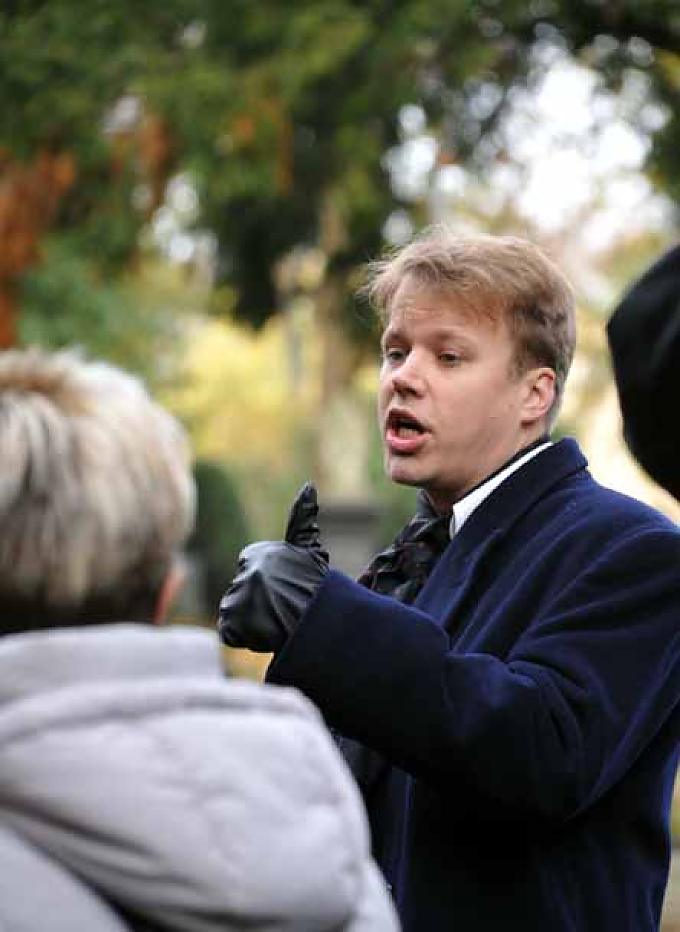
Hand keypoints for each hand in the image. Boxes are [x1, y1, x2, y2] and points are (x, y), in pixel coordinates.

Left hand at [218, 483, 328, 651]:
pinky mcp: (232, 620)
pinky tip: (267, 634)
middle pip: (242, 593)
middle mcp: (244, 570)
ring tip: (278, 622)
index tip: (287, 591)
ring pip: (236, 613)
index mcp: (257, 552)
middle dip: (260, 604)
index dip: (269, 586)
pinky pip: (231, 633)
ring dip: (253, 621)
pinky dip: (245, 638)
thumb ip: (303, 517)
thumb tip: (308, 485)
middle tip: (284, 610)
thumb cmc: (318, 588)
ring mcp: (237, 595)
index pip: (249, 571)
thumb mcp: (310, 550)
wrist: (323, 621)